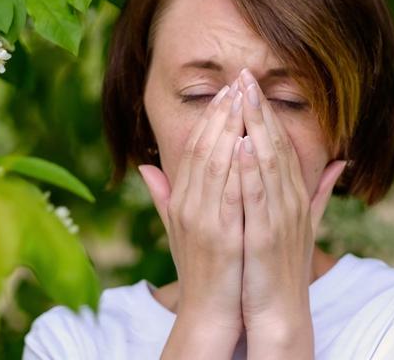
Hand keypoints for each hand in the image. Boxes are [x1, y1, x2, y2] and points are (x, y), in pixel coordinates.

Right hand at [139, 81, 246, 357]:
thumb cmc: (202, 269)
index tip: (226, 90)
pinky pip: (229, 193)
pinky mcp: (221, 235)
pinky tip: (248, 142)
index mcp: (182, 201)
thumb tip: (144, 167)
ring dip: (229, 128)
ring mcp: (203, 220)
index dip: (209, 117)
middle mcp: (188, 206)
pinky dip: (237, 167)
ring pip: (215, 163)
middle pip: (202, 148)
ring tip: (244, 99)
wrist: (208, 312)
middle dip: (221, 113)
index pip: (192, 148)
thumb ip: (165, 195)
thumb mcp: (180, 227)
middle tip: (238, 81)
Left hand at [237, 69, 346, 356]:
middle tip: (245, 74)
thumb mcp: (304, 223)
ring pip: (268, 163)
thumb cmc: (284, 267)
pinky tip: (240, 145)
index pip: (281, 144)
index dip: (267, 112)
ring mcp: (280, 217)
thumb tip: (339, 161)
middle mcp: (292, 201)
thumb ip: (319, 190)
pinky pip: (257, 197)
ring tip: (241, 96)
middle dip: (259, 109)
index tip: (251, 82)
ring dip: (254, 127)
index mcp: (295, 196)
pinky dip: (250, 170)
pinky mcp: (265, 235)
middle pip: (275, 145)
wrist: (280, 310)